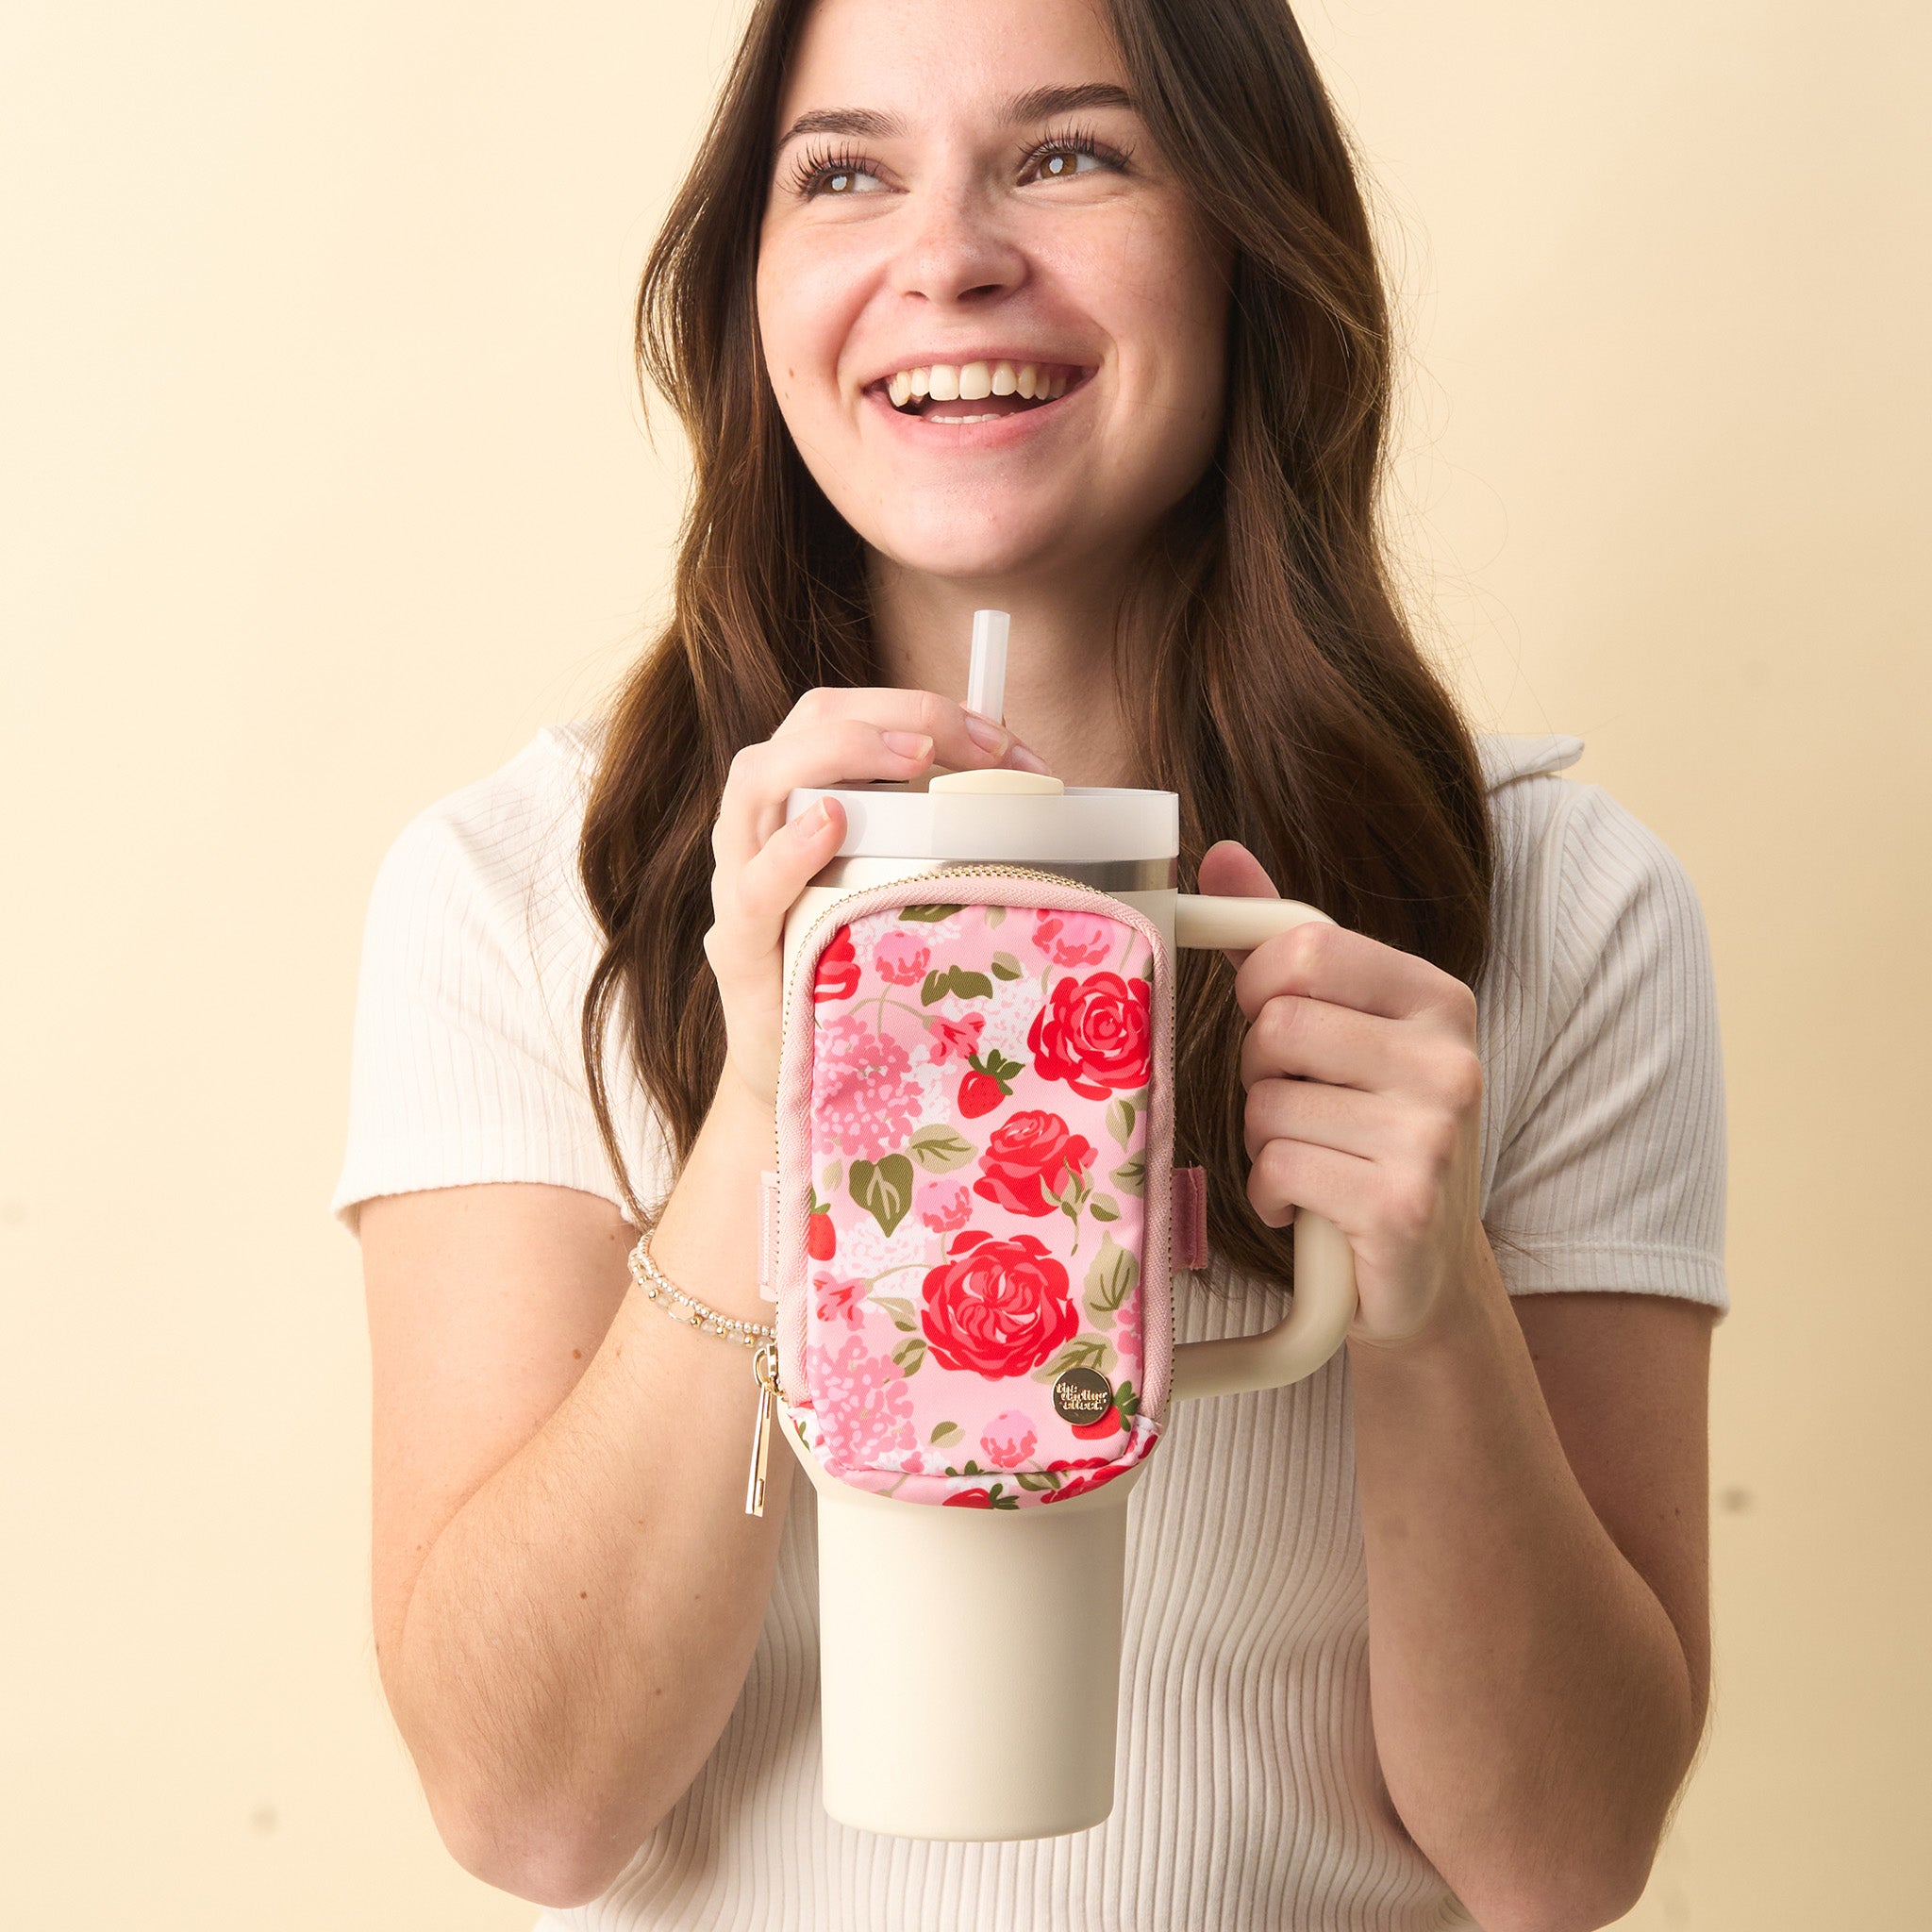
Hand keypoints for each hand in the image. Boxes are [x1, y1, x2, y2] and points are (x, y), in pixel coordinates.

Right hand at [704, 688, 1048, 1107]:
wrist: (797, 1073)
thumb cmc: (852, 969)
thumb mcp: (895, 889)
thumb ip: (935, 836)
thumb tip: (1028, 791)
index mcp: (801, 798)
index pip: (846, 714)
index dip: (921, 707)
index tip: (1000, 740)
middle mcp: (759, 825)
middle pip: (804, 726)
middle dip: (891, 713)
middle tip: (972, 741)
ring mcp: (737, 881)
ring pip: (756, 781)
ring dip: (839, 751)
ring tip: (910, 753)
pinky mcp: (736, 948)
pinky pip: (750, 887)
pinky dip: (788, 850)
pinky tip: (831, 824)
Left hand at [1197, 839, 1489, 1347]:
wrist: (1424, 1272)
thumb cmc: (1368, 1132)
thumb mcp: (1341, 1026)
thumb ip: (1280, 939)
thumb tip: (1218, 854)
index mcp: (1439, 999)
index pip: (1304, 949)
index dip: (1259, 989)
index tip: (1273, 1024)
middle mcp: (1450, 1059)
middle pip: (1278, 1026)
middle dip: (1258, 1074)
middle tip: (1295, 1107)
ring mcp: (1433, 1135)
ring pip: (1268, 1104)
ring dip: (1263, 1141)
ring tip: (1309, 1161)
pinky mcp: (1402, 1205)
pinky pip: (1279, 1169)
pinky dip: (1270, 1193)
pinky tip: (1306, 1207)